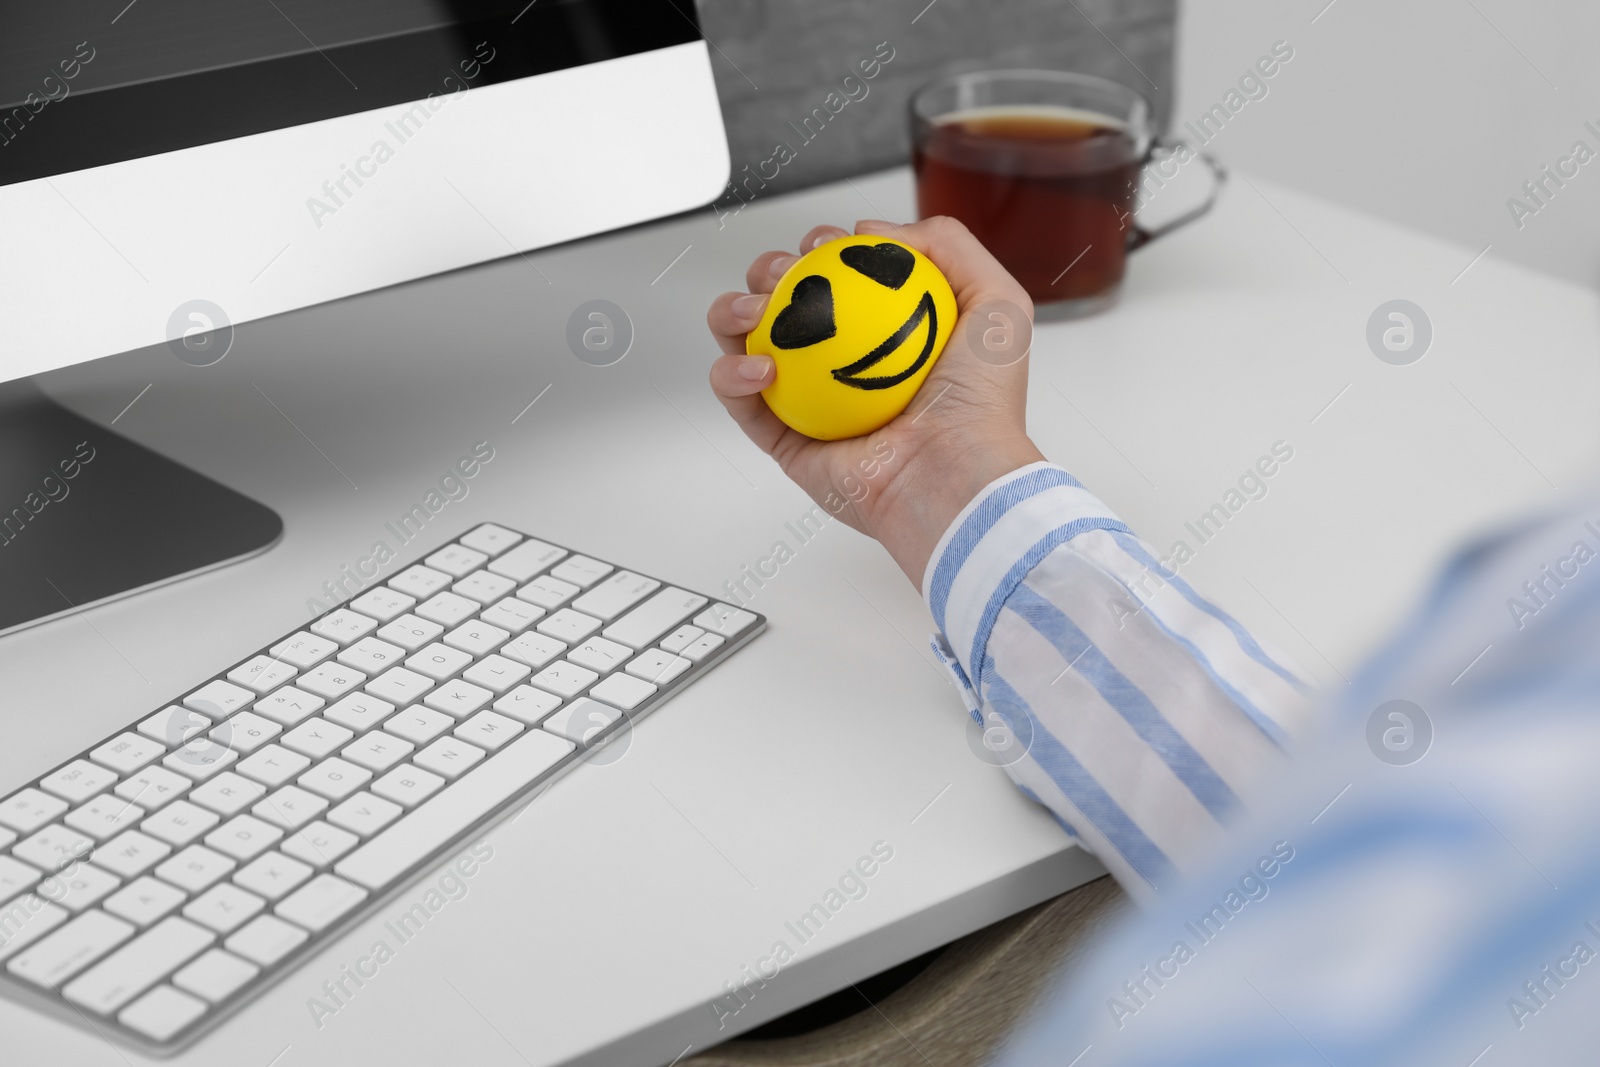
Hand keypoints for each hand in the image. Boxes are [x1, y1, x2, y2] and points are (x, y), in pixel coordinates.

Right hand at [707, 216, 1045, 588]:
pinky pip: (739, 401)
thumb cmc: (983, 404)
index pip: (836, 276)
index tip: (827, 246)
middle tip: (786, 276)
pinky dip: (732, 375)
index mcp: (886, 334)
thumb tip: (871, 232)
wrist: (955, 475)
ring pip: (744, 342)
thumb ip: (947, 245)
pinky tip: (760, 366)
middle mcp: (842, 366)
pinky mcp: (785, 441)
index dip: (820, 249)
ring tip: (756, 312)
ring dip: (732, 312)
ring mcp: (808, 402)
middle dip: (769, 273)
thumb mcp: (997, 302)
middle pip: (781, 300)